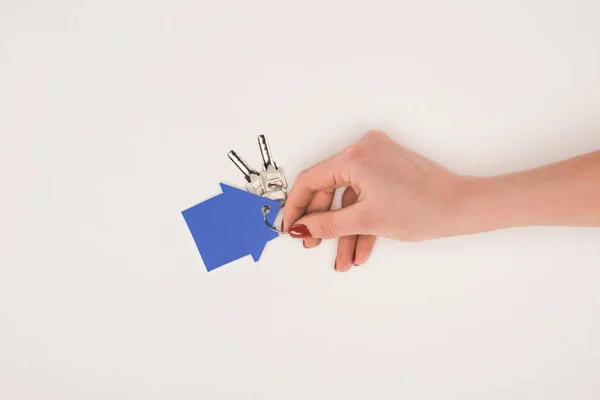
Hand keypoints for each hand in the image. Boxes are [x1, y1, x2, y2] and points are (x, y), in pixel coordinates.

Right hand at [282, 130, 471, 271]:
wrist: (461, 207)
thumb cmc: (425, 207)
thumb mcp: (366, 220)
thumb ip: (327, 224)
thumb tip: (303, 226)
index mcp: (355, 156)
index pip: (311, 180)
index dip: (297, 207)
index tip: (290, 225)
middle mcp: (365, 150)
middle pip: (329, 189)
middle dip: (323, 223)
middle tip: (313, 243)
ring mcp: (377, 158)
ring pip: (348, 197)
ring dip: (345, 229)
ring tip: (343, 257)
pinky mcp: (387, 168)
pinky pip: (365, 195)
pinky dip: (361, 220)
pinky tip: (360, 247)